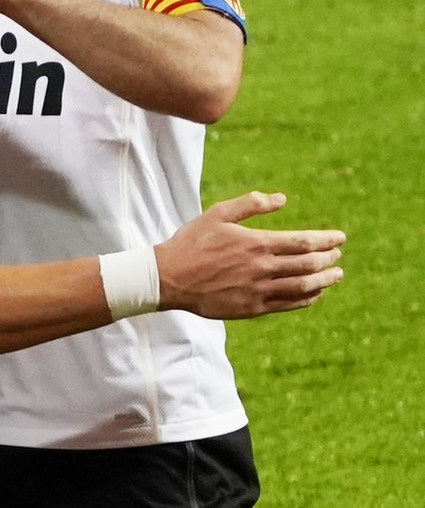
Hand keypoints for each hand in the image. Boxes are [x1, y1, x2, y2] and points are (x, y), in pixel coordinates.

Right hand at [155, 192, 343, 318]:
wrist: (168, 278)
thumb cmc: (191, 243)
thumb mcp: (216, 215)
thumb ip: (250, 204)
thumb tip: (281, 199)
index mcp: (256, 243)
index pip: (304, 242)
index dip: (326, 240)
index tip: (340, 238)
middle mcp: (261, 268)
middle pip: (309, 265)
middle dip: (329, 259)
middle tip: (337, 255)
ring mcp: (258, 291)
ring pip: (303, 287)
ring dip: (324, 280)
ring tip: (336, 275)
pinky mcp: (252, 308)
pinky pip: (288, 304)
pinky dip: (307, 298)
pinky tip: (314, 293)